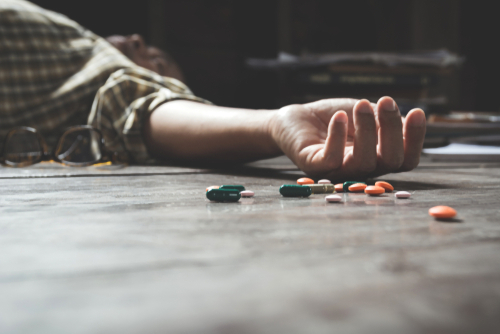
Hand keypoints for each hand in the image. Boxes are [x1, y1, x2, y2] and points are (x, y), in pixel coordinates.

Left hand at [270, 97, 425, 179]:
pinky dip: (337, 137)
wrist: (297, 118)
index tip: (417, 112)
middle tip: (386, 101)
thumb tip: (409, 118)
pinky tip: (339, 117)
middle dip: (392, 130)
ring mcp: (338, 171)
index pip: (405, 159)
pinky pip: (331, 159)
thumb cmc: (333, 118)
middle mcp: (361, 169)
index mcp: (377, 158)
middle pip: (390, 162)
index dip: (415, 139)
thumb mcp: (364, 114)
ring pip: (363, 162)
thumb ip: (383, 119)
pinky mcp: (314, 167)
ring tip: (361, 104)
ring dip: (367, 131)